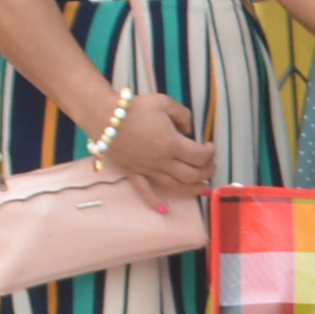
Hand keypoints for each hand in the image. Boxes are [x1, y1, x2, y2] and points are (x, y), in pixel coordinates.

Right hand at [95, 90, 217, 197]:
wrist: (104, 115)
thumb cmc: (135, 108)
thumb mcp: (165, 103)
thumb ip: (183, 115)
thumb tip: (189, 130)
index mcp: (171, 143)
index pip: (200, 156)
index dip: (210, 153)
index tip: (209, 146)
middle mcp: (161, 160)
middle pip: (192, 175)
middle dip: (206, 172)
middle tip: (210, 166)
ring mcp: (146, 169)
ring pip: (175, 186)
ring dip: (192, 189)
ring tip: (204, 188)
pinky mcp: (132, 172)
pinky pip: (144, 191)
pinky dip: (154, 201)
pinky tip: (164, 210)